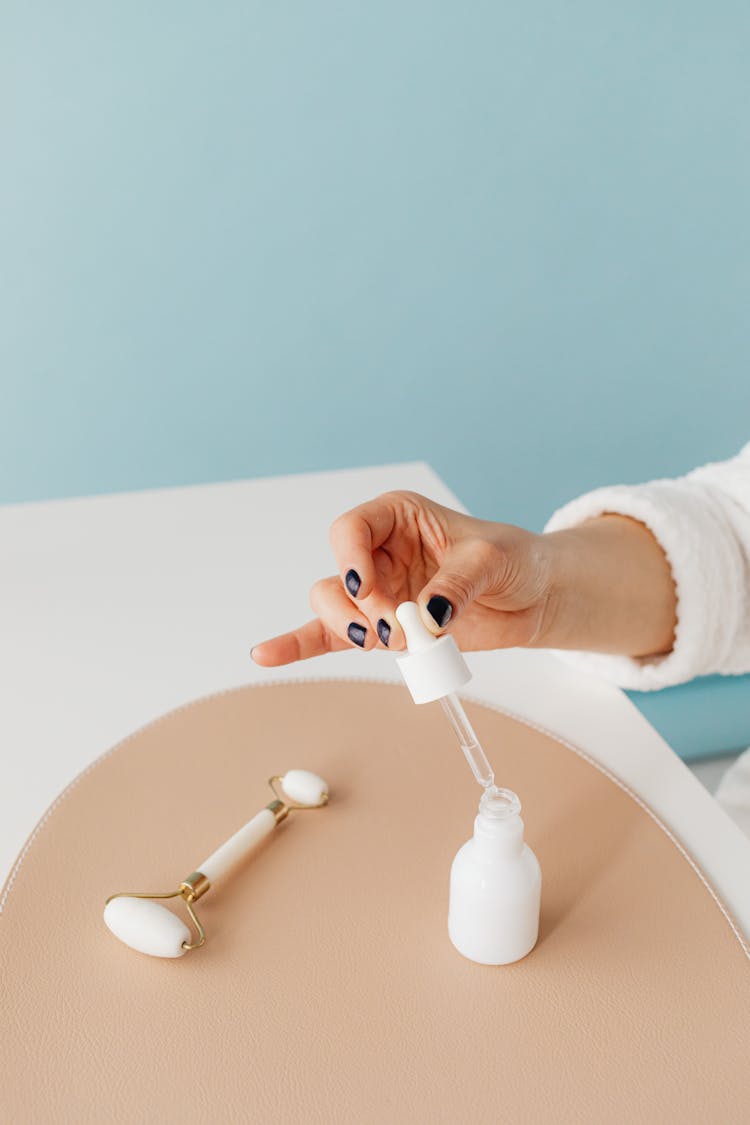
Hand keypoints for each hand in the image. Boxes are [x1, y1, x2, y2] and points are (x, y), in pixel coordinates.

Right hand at [251, 491, 562, 664]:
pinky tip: (268, 654)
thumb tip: (427, 617)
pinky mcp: (383, 628)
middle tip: (396, 628)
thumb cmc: (514, 560)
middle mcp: (380, 553)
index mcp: (398, 517)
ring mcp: (379, 593)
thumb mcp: (492, 560)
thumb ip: (456, 584)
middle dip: (359, 608)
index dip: (350, 558)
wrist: (536, 596)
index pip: (352, 528)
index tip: (367, 588)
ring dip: (351, 629)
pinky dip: (301, 646)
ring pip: (334, 608)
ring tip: (387, 642)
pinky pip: (332, 637)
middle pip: (338, 576)